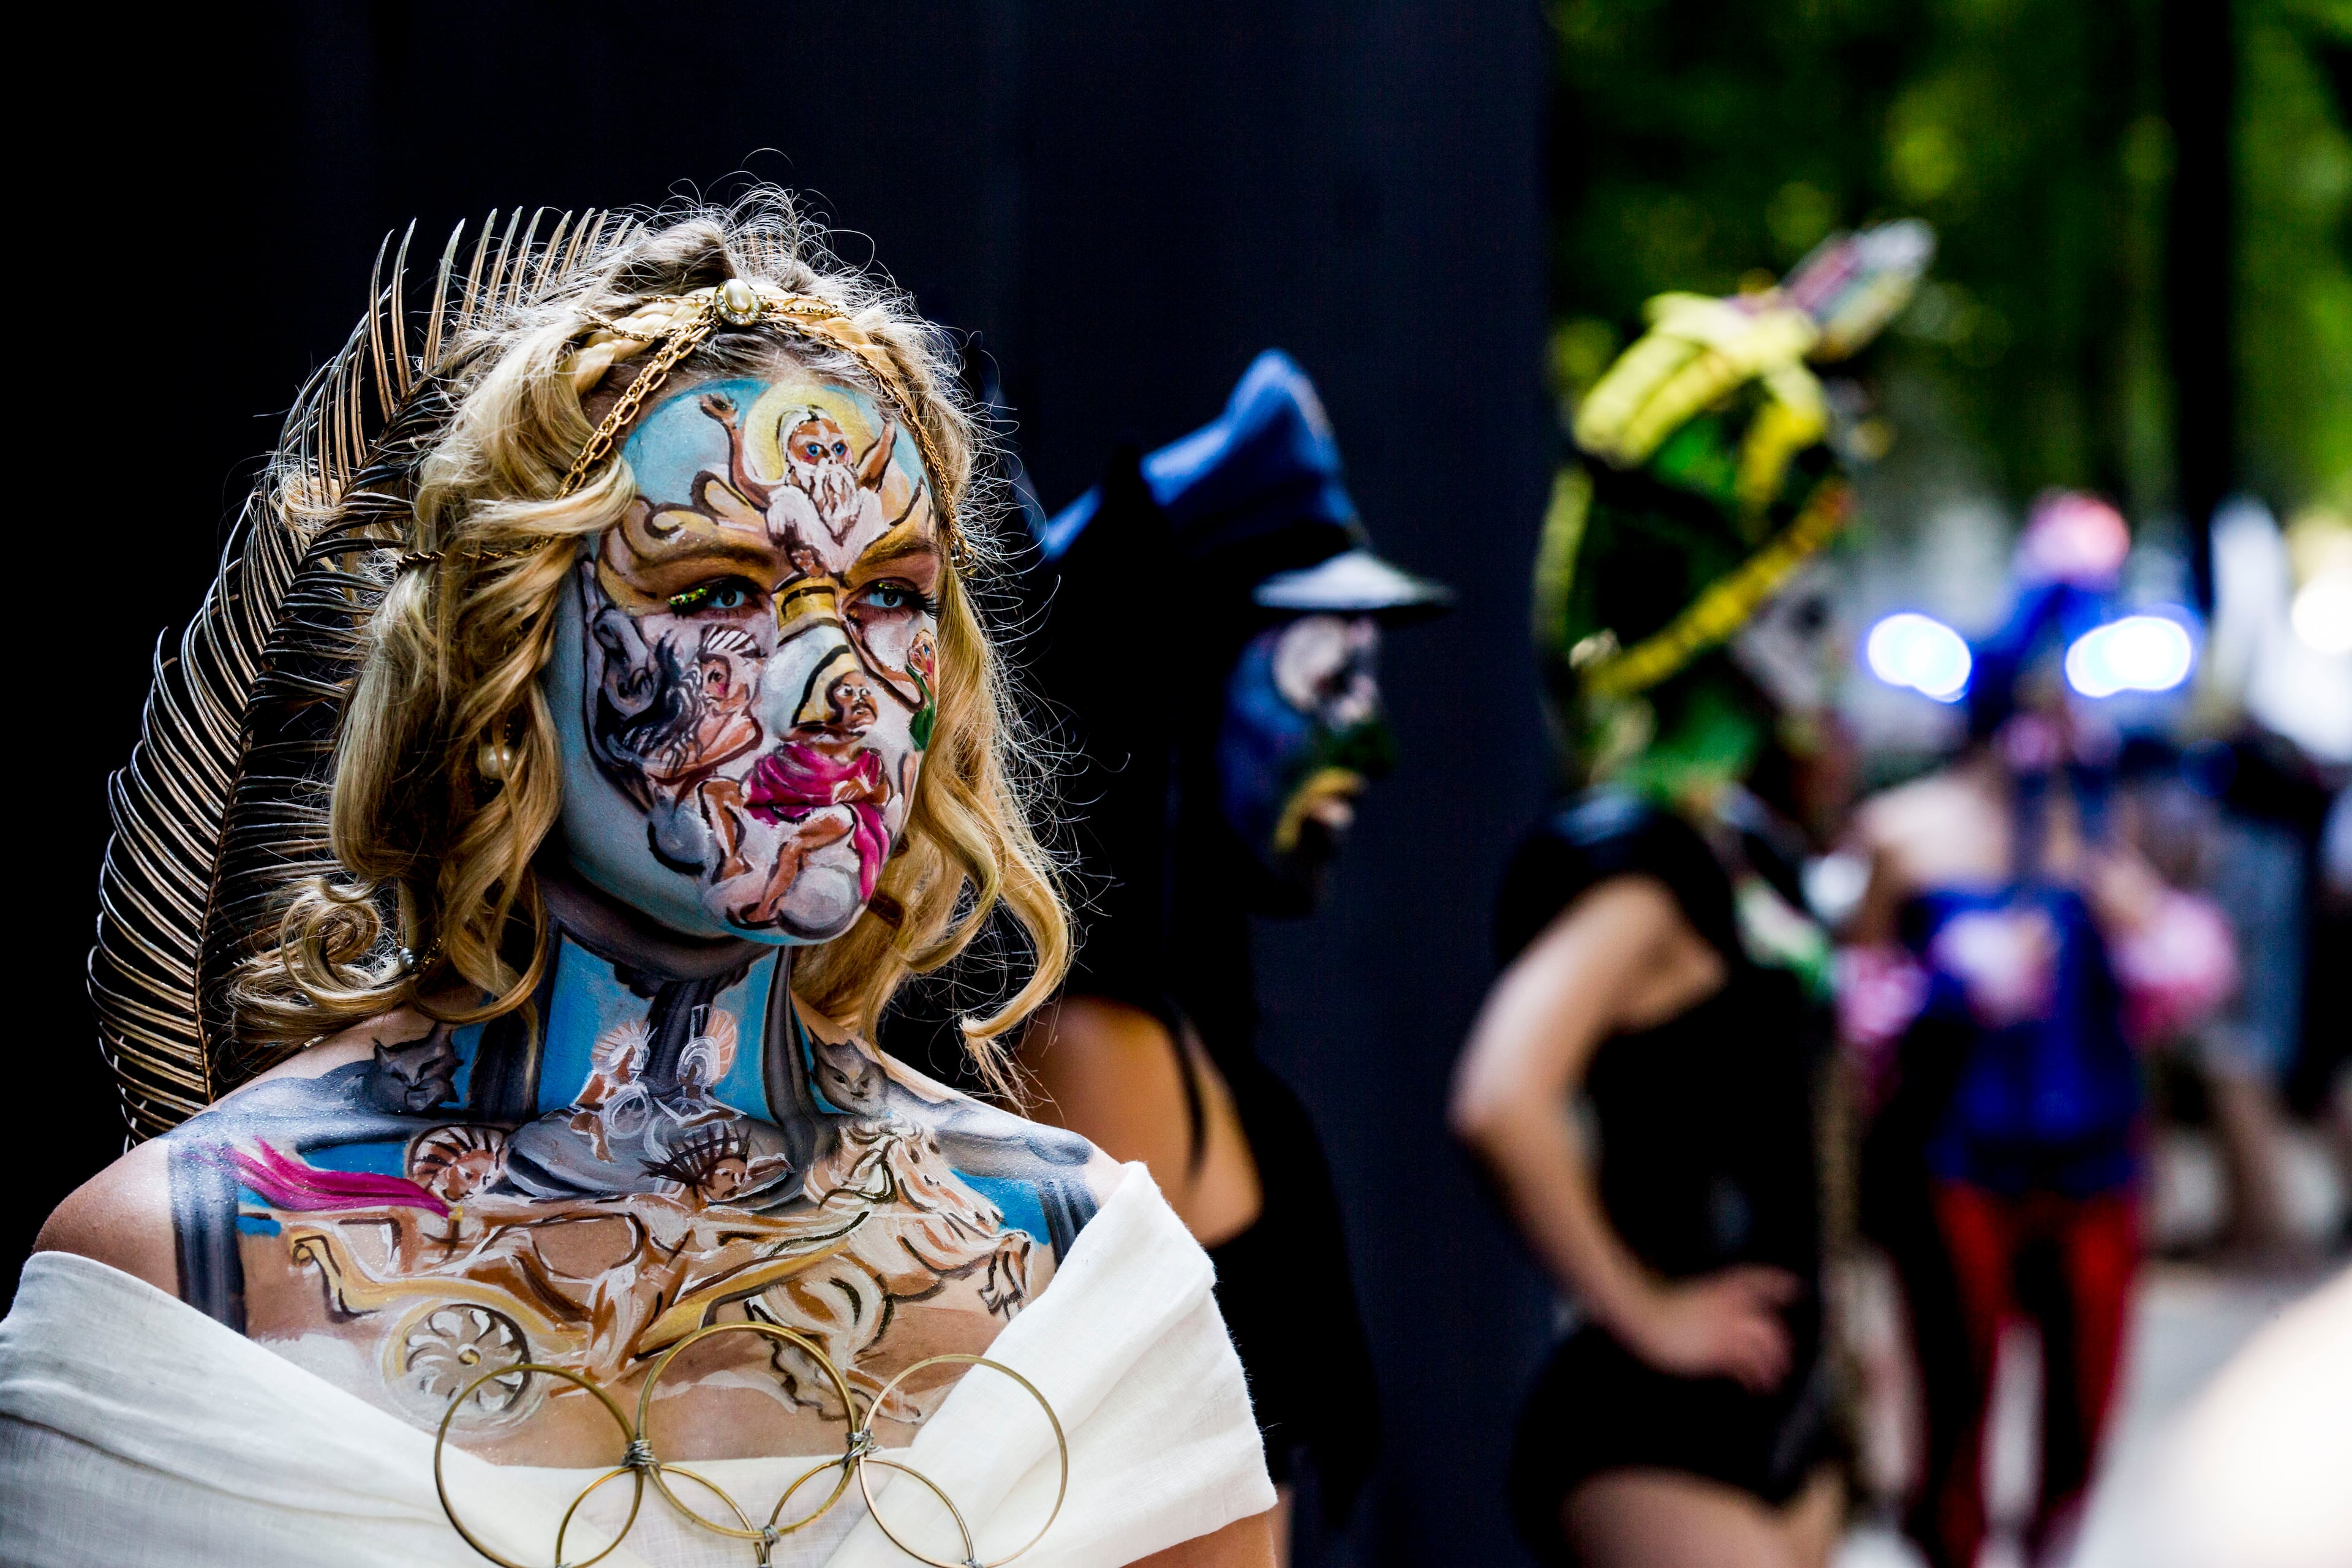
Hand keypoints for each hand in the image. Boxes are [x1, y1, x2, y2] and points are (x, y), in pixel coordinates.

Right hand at [1607, 1265, 1801, 1391]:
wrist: (1643, 1315)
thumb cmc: (1657, 1308)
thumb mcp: (1689, 1302)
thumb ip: (1709, 1308)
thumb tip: (1717, 1319)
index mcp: (1721, 1289)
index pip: (1757, 1281)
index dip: (1779, 1283)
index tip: (1796, 1288)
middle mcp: (1729, 1306)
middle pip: (1767, 1322)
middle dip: (1780, 1341)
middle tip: (1784, 1356)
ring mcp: (1724, 1327)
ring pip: (1763, 1343)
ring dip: (1773, 1362)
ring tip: (1774, 1377)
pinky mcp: (1716, 1348)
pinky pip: (1745, 1363)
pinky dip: (1754, 1376)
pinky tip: (1755, 1386)